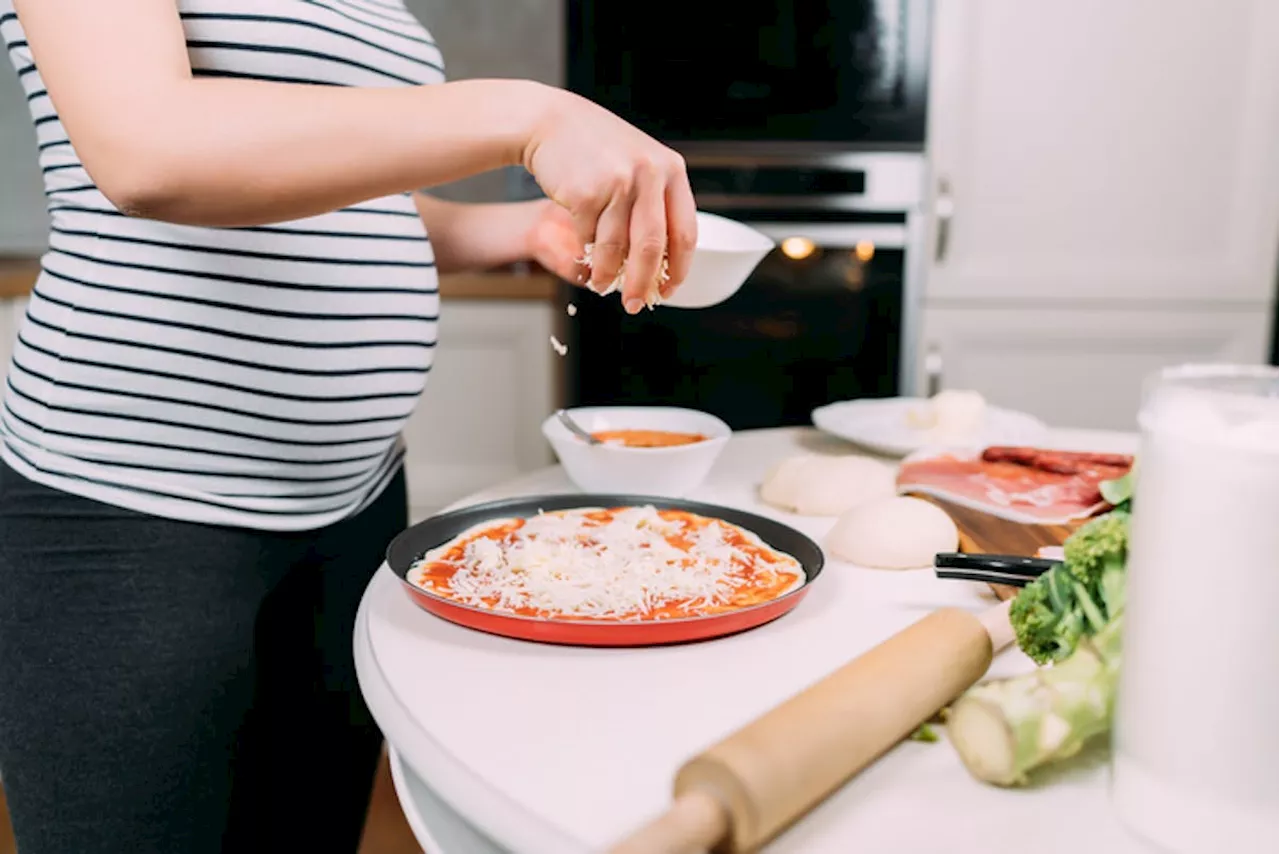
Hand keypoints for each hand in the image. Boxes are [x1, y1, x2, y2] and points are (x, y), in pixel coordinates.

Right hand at [521, 89, 697, 313]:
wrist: (550, 122)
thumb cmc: (596, 149)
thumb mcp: (640, 162)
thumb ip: (656, 202)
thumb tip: (662, 263)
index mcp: (671, 170)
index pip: (685, 232)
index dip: (678, 269)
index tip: (668, 290)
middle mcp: (649, 175)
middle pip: (652, 248)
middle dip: (643, 284)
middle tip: (634, 304)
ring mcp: (617, 183)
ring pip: (617, 249)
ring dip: (609, 275)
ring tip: (603, 285)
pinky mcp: (586, 194)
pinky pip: (589, 239)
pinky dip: (586, 251)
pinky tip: (584, 249)